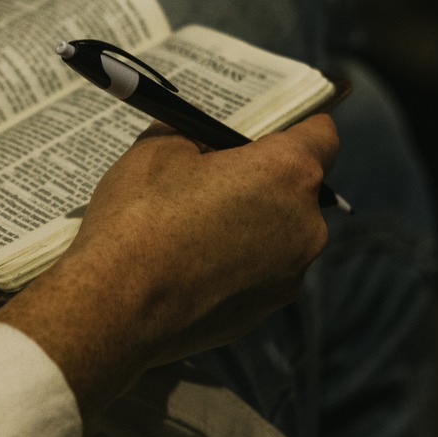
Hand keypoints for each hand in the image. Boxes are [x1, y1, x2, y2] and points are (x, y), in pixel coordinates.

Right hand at [0, 116, 338, 413]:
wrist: (114, 309)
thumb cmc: (140, 220)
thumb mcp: (158, 148)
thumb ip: (195, 134)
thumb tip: (201, 139)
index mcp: (288, 174)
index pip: (322, 134)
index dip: (297, 125)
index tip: (265, 130)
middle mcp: (305, 225)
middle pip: (300, 186)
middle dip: (265, 177)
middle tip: (215, 176)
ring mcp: (290, 274)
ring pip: (281, 232)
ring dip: (253, 222)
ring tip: (196, 225)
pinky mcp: (267, 310)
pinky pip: (262, 271)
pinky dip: (238, 262)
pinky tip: (192, 263)